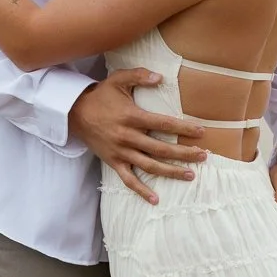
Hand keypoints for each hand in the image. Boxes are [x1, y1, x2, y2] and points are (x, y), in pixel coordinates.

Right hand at [68, 68, 206, 204]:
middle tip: (203, 156)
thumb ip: (139, 76)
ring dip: (171, 172)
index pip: (163, 124)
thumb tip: (161, 77)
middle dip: (184, 153)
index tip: (201, 132)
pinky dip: (142, 191)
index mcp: (132, 116)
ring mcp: (121, 152)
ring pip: (150, 166)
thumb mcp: (117, 79)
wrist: (74, 113)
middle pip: (161, 149)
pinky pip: (129, 180)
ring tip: (190, 175)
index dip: (183, 128)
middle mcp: (128, 136)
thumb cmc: (99, 95)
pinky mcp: (113, 162)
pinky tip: (156, 199)